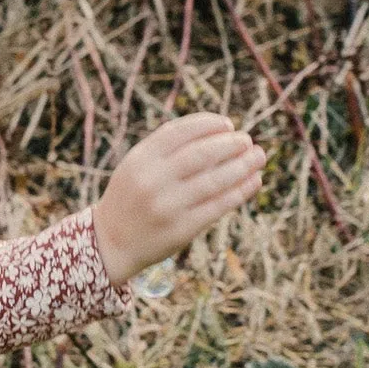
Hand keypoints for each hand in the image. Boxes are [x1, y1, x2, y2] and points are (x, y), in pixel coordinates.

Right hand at [93, 113, 264, 284]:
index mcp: (140, 160)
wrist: (110, 243)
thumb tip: (218, 131)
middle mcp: (152, 181)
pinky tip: (253, 181)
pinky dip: (240, 191)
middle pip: (201, 154)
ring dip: (242, 166)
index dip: (208, 124)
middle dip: (230, 144)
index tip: (228, 124)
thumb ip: (167, 149)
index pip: (180, 132)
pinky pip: (218, 206)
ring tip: (258, 157)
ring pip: (214, 180)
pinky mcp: (181, 229)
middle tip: (248, 140)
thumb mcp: (137, 166)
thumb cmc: (132, 197)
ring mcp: (167, 207)